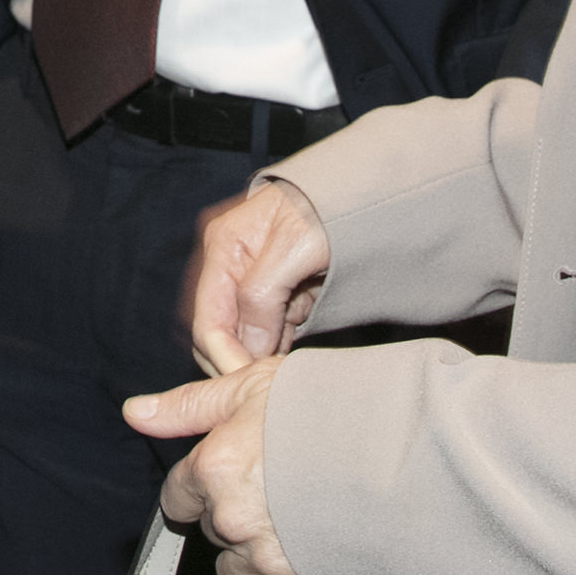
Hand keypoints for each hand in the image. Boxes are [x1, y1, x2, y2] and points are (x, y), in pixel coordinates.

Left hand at [128, 361, 319, 574]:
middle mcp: (231, 519)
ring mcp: (263, 561)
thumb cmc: (333, 411)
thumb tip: (135, 413)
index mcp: (214, 469)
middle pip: (211, 530)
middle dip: (234, 514)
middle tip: (280, 489)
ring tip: (296, 526)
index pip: (179, 495)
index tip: (229, 476)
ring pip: (232, 572)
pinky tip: (296, 572)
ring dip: (252, 556)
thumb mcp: (253, 386)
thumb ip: (189, 406)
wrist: (407, 459)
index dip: (202, 485)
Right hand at [184, 176, 332, 372]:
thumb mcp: (296, 245)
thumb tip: (246, 348)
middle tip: (269, 381)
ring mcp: (249, 276)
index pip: (208, 322)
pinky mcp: (273, 287)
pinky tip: (295, 345)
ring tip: (286, 363)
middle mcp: (228, 262)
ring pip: (240, 334)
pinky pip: (264, 327)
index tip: (252, 384)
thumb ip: (262, 294)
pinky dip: (277, 342)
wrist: (367, 190)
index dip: (227, 358)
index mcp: (223, 246)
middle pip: (216, 331)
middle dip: (240, 358)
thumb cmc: (330, 206)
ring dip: (260, 353)